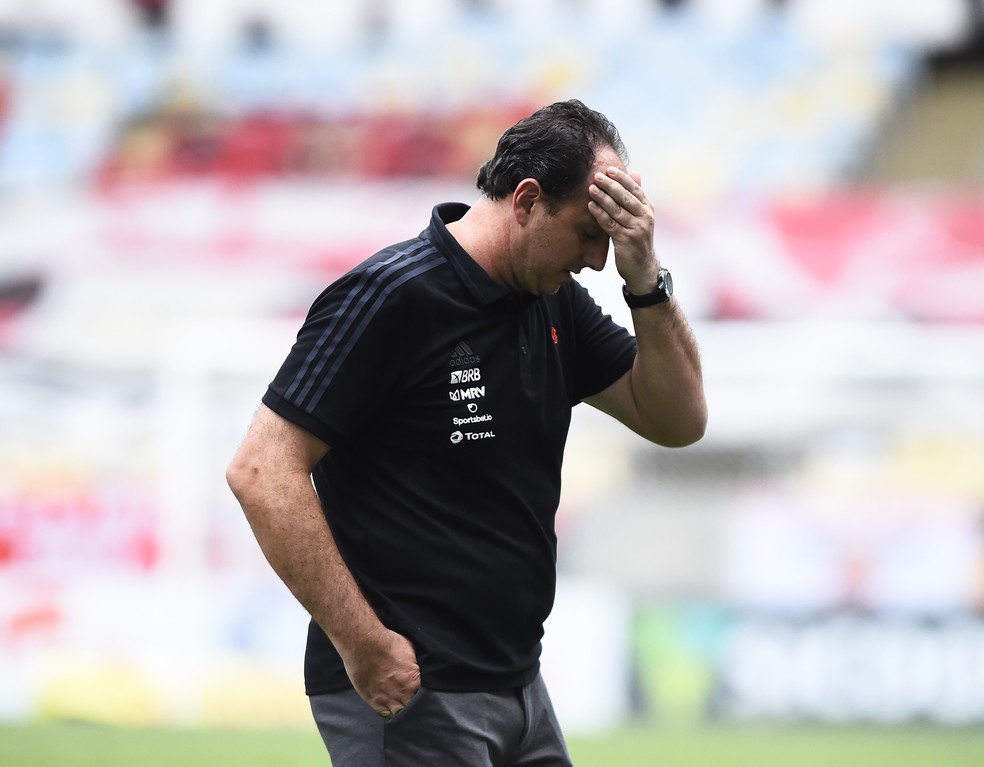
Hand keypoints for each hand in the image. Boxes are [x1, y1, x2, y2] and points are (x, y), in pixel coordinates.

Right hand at [341, 627, 420, 716]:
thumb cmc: (386, 643)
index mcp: (413, 681)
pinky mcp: (372, 699)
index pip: (422, 695)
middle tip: (408, 697)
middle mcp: (401, 693)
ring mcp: (386, 698)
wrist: (364, 644)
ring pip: (398, 712)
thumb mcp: (409, 649)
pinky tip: (388, 704)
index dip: (419, 693)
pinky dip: (387, 710)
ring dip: (399, 708)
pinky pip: (384, 713)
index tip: (415, 690)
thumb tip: (417, 669)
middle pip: (411, 706)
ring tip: (398, 701)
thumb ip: (414, 664)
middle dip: (410, 702)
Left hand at [588, 167, 658, 292]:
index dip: (622, 178)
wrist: (643, 267)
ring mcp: (636, 229)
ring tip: (591, 188)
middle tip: (597, 175)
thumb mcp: (641, 217)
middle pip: (625, 197)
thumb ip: (636, 197)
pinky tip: (591, 206)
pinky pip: (610, 224)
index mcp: (647, 209)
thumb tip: (635, 173)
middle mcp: (644, 217)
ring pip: (617, 210)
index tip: (609, 169)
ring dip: (603, 198)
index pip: (635, 189)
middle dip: (611, 185)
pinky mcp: (626, 241)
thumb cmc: (638, 239)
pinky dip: (600, 215)